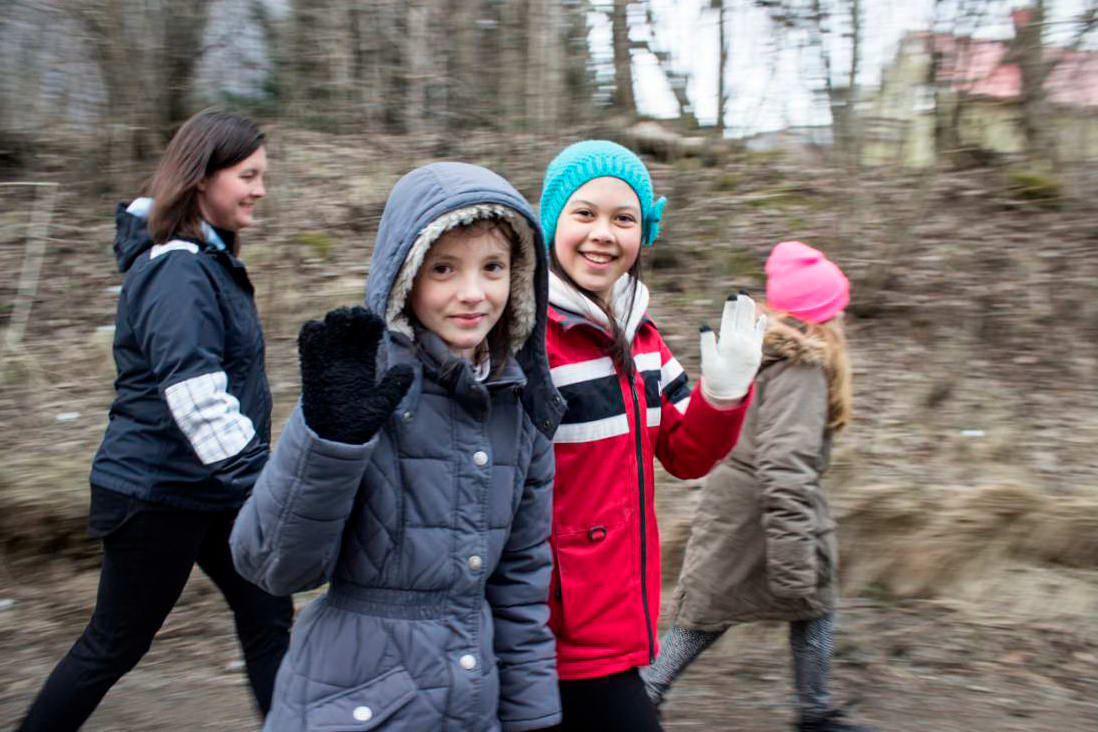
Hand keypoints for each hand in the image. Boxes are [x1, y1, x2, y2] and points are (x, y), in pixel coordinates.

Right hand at [298, 306, 413, 443]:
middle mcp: (345, 357)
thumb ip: (394, 387)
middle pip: (349, 325)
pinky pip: (308, 340)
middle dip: (353, 316)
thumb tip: (408, 369)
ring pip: (328, 327)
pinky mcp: (310, 366)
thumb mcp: (381, 404)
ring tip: (342, 321)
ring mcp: (327, 360)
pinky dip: (312, 330)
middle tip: (358, 317)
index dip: (371, 322)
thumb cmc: (358, 423)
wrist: (333, 439)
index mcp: (363, 362)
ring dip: (334, 320)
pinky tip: (320, 330)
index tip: (376, 323)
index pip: (367, 333)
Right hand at [699, 292, 765, 402]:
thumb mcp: (707, 360)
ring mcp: (752, 348)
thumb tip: (705, 326)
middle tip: (742, 292)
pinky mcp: (757, 353)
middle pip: (743, 318)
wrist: (730, 393)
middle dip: (742, 304)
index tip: (732, 296)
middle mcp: (742, 343)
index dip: (731, 307)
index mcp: (728, 343)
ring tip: (749, 299)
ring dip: (751, 311)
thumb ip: (707, 343)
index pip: (729, 320)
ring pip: (752, 324)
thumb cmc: (715, 376)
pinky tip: (762, 316)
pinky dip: (761, 325)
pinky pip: (760, 335)